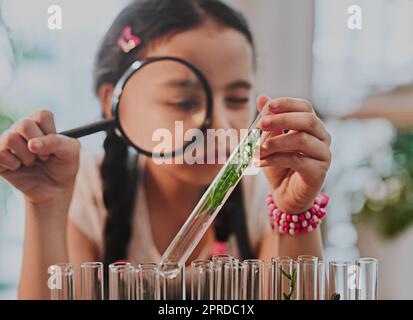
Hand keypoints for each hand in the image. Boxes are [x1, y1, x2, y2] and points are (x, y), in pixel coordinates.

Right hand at [0, 110, 79, 206]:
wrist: (53, 189)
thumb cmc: (63, 166)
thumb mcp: (71, 152)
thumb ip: (57, 142)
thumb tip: (32, 144)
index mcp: (40, 123)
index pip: (43, 115)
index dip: (51, 133)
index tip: (55, 147)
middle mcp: (22, 129)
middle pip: (24, 124)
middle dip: (38, 145)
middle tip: (44, 157)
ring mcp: (8, 142)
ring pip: (10, 138)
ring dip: (26, 156)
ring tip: (32, 163)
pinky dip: (13, 164)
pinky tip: (19, 167)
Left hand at [255, 96, 331, 213]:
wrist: (285, 195)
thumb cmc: (279, 166)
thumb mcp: (270, 141)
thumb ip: (269, 122)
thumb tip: (262, 97)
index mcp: (312, 127)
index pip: (305, 107)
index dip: (288, 104)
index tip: (269, 105)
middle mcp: (322, 138)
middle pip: (307, 120)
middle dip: (281, 119)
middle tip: (260, 124)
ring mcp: (323, 155)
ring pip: (301, 139)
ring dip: (274, 142)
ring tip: (256, 149)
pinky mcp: (318, 172)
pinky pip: (296, 160)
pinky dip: (274, 159)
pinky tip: (259, 162)